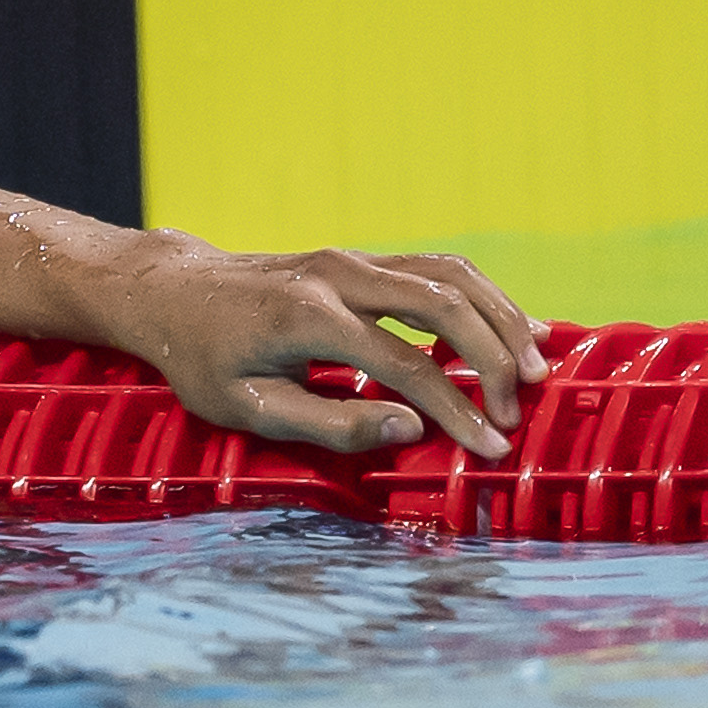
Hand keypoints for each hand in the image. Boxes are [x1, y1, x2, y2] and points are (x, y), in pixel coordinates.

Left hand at [102, 237, 546, 457]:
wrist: (171, 292)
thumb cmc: (203, 357)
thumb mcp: (247, 407)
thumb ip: (331, 424)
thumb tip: (412, 431)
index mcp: (306, 317)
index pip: (405, 365)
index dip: (457, 409)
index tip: (492, 447)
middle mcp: (336, 276)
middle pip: (442, 304)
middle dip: (492, 357)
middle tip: (517, 410)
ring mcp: (350, 260)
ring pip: (449, 275)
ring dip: (500, 319)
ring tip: (536, 369)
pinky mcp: (360, 260)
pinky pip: (437, 270)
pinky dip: (483, 298)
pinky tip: (517, 329)